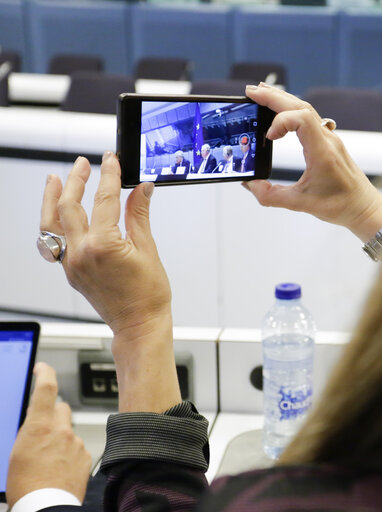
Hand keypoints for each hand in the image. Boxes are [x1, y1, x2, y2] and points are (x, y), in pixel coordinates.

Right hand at [6, 363, 90, 507]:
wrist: (47, 507)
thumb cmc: (26, 487)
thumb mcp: (15, 454)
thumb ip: (28, 434)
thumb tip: (33, 426)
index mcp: (39, 428)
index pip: (46, 389)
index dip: (45, 373)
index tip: (42, 368)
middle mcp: (61, 431)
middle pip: (60, 408)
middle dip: (51, 413)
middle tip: (41, 428)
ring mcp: (75, 443)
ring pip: (69, 429)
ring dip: (60, 436)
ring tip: (47, 457)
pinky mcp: (85, 456)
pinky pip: (77, 446)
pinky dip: (69, 452)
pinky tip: (59, 467)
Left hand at [40, 154, 180, 411]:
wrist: (139, 324)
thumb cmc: (149, 295)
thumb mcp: (149, 249)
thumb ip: (139, 215)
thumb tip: (142, 189)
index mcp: (103, 245)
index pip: (104, 199)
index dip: (109, 175)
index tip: (112, 160)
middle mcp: (81, 253)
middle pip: (70, 205)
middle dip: (76, 180)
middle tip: (85, 163)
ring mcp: (71, 263)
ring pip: (52, 223)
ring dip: (53, 198)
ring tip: (56, 179)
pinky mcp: (69, 271)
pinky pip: (54, 241)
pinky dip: (54, 223)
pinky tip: (58, 212)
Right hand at [244, 83, 381, 240]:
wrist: (365, 207)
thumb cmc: (341, 205)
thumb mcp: (302, 204)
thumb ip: (272, 196)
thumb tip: (250, 184)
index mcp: (323, 152)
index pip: (302, 119)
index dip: (281, 122)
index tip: (269, 137)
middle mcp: (327, 140)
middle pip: (300, 106)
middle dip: (274, 97)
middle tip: (251, 92)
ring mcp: (329, 139)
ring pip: (306, 109)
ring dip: (283, 99)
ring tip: (261, 93)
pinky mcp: (328, 142)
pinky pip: (310, 118)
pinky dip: (292, 109)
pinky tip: (281, 111)